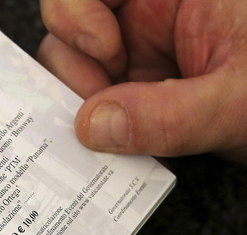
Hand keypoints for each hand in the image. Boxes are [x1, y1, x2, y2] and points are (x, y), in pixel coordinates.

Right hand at [37, 0, 246, 160]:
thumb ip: (168, 115)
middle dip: (78, 73)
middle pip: (75, 28)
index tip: (103, 49)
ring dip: (87, 110)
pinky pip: (103, 107)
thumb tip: (94, 126)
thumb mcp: (241, 102)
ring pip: (81, 70)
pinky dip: (102, 133)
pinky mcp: (146, 92)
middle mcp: (156, 16)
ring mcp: (147, 55)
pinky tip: (121, 149)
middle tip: (98, 113)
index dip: (77, 12)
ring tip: (117, 140)